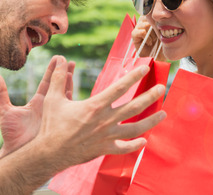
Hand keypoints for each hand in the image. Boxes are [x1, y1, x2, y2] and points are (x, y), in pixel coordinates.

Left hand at [0, 56, 74, 156]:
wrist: (17, 152)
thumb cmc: (11, 134)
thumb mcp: (5, 111)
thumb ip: (1, 93)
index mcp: (37, 102)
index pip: (47, 83)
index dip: (52, 71)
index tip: (58, 59)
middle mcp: (47, 107)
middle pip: (58, 86)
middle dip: (65, 73)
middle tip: (71, 61)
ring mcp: (55, 114)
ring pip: (65, 95)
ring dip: (70, 83)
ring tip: (73, 70)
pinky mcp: (59, 123)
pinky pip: (68, 109)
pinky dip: (71, 99)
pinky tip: (74, 90)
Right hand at [34, 56, 166, 169]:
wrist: (50, 153)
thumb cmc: (51, 125)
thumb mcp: (52, 98)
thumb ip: (57, 78)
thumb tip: (58, 59)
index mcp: (95, 106)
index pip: (119, 87)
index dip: (134, 76)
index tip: (145, 68)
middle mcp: (105, 120)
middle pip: (134, 107)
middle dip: (150, 96)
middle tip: (162, 88)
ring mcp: (107, 136)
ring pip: (135, 128)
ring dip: (151, 120)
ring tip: (163, 114)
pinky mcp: (105, 149)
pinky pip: (125, 148)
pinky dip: (136, 145)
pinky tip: (144, 140)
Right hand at [131, 16, 163, 59]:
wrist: (158, 59)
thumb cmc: (163, 46)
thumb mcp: (166, 34)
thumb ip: (164, 24)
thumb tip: (165, 16)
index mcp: (151, 21)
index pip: (151, 12)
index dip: (156, 16)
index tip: (164, 21)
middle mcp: (144, 23)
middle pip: (147, 16)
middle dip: (154, 25)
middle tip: (159, 34)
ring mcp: (138, 29)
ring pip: (143, 24)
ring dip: (150, 32)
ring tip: (154, 40)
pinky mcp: (134, 36)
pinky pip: (138, 31)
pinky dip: (145, 36)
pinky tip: (149, 43)